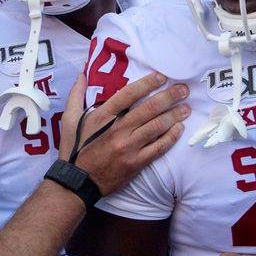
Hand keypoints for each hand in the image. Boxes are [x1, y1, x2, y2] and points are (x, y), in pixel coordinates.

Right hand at [60, 70, 188, 195]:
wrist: (77, 181)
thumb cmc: (74, 148)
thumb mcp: (69, 119)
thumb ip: (76, 95)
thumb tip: (82, 74)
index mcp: (103, 116)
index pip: (129, 94)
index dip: (148, 83)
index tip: (161, 77)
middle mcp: (118, 130)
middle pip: (149, 108)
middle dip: (169, 96)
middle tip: (183, 89)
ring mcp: (128, 147)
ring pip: (157, 127)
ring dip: (174, 115)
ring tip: (186, 107)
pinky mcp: (136, 163)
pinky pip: (158, 148)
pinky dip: (171, 137)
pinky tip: (179, 129)